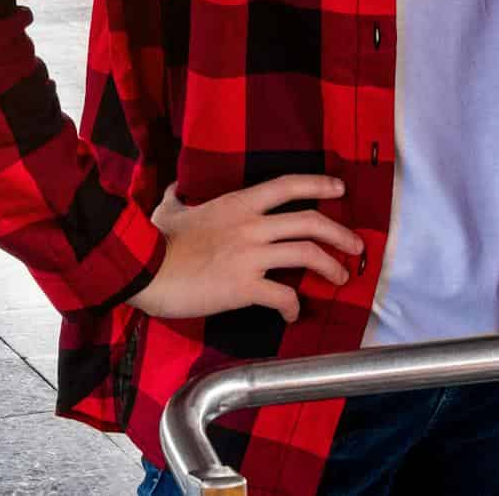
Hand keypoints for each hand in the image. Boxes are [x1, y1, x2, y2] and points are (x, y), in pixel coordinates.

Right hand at [127, 175, 358, 324]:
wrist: (143, 269)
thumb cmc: (155, 240)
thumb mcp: (169, 209)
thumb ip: (178, 197)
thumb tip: (174, 187)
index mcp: (237, 204)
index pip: (288, 185)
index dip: (318, 184)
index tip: (340, 189)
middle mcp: (251, 225)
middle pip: (310, 221)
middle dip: (340, 233)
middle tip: (355, 246)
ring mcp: (250, 256)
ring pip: (306, 254)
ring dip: (330, 267)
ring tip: (340, 277)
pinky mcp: (244, 287)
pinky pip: (283, 296)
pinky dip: (294, 306)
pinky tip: (293, 314)